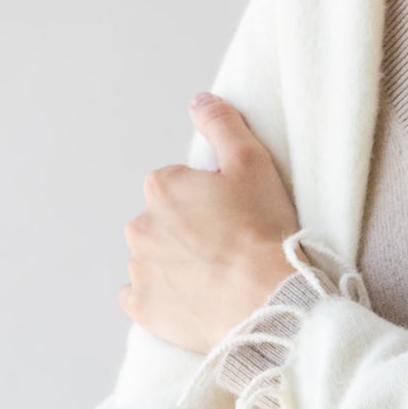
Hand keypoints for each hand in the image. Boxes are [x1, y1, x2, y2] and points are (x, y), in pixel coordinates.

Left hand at [119, 93, 300, 352]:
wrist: (268, 299)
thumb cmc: (263, 232)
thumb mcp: (253, 163)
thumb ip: (222, 125)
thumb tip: (199, 100)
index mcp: (162, 188)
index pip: (177, 186)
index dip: (208, 200)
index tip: (233, 215)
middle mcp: (140, 225)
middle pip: (162, 222)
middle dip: (186, 232)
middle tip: (227, 248)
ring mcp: (139, 269)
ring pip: (151, 259)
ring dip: (174, 264)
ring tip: (215, 277)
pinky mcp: (143, 307)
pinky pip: (140, 298)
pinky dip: (159, 298)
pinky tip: (188, 299)